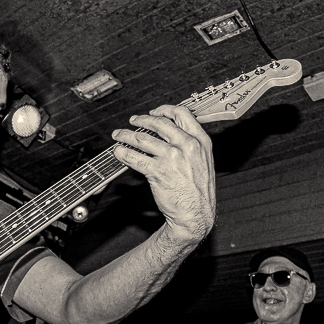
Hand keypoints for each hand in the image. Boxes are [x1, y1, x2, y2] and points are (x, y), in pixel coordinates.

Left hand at [112, 105, 215, 245]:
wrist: (195, 214)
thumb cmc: (198, 192)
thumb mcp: (204, 161)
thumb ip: (191, 145)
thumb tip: (172, 133)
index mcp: (200, 141)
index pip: (182, 114)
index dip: (164, 110)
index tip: (154, 112)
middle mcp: (187, 146)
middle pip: (159, 123)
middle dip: (141, 120)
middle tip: (133, 121)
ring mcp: (172, 157)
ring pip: (143, 139)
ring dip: (126, 135)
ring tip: (119, 135)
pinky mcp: (158, 171)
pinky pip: (135, 157)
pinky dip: (123, 153)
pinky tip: (119, 151)